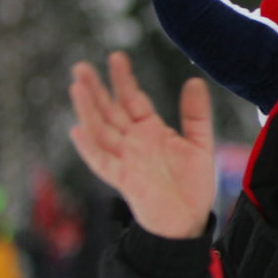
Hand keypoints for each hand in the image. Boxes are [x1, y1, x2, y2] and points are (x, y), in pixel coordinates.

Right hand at [69, 51, 216, 238]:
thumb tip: (194, 81)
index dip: (123, 79)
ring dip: (88, 110)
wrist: (189, 221)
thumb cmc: (192, 184)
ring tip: (76, 87)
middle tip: (82, 67)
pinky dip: (90, 148)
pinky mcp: (123, 180)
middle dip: (96, 89)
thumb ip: (196, 114)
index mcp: (150, 130)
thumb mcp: (200, 143)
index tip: (116, 56)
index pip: (132, 99)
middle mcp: (133, 142)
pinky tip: (79, 131)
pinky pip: (103, 163)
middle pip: (109, 111)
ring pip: (101, 131)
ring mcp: (125, 160)